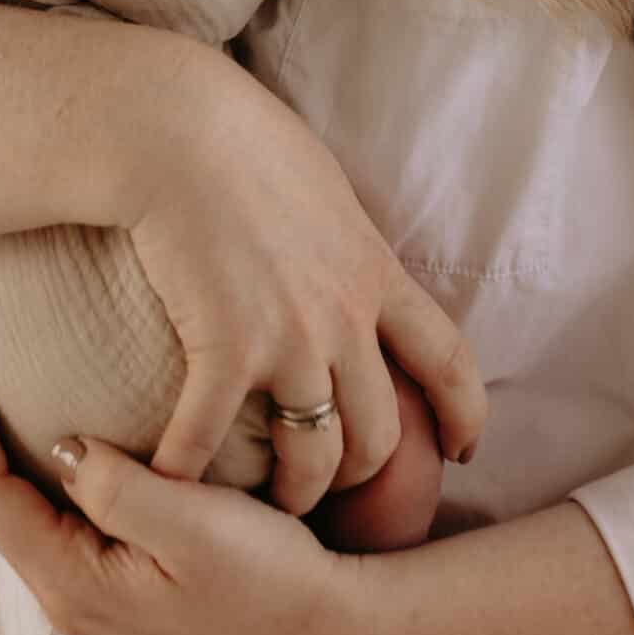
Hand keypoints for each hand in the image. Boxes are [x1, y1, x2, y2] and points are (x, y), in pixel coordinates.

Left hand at [0, 359, 584, 634]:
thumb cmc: (266, 575)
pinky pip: (52, 513)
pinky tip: (45, 427)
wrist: (323, 622)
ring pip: (19, 507)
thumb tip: (61, 441)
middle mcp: (73, 596)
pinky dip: (34, 463)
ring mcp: (95, 591)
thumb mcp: (192, 524)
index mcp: (77, 584)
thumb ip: (118, 484)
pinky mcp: (120, 576)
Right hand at [120, 57, 485, 514]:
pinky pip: (212, 438)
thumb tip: (343, 252)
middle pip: (380, 434)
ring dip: (294, 492)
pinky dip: (189, 469)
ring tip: (265, 505)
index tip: (461, 450)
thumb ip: (343, 237)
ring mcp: (289, 338)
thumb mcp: (324, 186)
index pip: (449, 359)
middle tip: (331, 486)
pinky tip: (170, 480)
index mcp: (375, 273)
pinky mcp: (225, 348)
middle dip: (360, 475)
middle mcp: (344, 317)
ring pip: (314, 457)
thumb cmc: (242, 138)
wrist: (181, 129)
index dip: (463, 414)